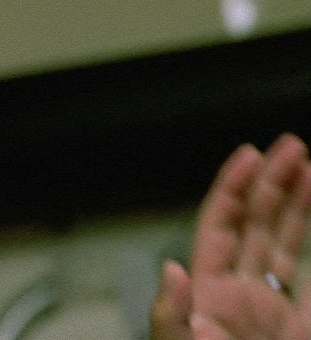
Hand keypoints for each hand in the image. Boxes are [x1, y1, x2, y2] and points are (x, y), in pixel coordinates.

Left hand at [152, 134, 310, 338]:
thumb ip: (170, 313)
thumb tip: (170, 269)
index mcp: (209, 291)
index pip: (220, 226)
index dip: (232, 188)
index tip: (250, 154)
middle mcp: (240, 293)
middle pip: (256, 225)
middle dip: (272, 183)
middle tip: (291, 145)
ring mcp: (271, 313)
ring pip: (286, 247)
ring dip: (298, 208)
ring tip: (309, 169)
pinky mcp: (302, 332)